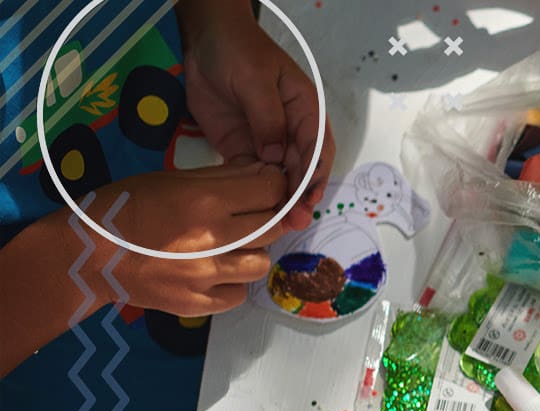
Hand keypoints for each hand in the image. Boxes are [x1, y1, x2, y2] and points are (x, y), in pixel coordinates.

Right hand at [87, 164, 293, 315]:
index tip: (265, 187)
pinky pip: (239, 294)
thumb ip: (221, 179)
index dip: (273, 185)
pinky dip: (232, 283)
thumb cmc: (123, 208)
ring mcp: (206, 276)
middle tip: (245, 216)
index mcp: (204, 200)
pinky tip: (212, 271)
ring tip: (227, 246)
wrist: (85, 255)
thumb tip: (263, 173)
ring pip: (262, 263)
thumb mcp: (169, 179)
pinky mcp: (198, 303)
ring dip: (251, 252)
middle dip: (265, 217)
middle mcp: (212, 238)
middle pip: (274, 227)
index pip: (271, 190)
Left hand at [179, 2, 334, 218]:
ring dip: (280, 200)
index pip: (318, 149)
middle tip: (293, 221)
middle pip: (302, 169)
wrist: (204, 40)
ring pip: (280, 177)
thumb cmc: (238, 52)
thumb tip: (276, 157)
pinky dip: (254, 193)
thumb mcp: (256, 81)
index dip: (315, 175)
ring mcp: (267, 141)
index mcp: (306, 111)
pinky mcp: (243, 148)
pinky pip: (252, 175)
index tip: (308, 197)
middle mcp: (292, 130)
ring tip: (276, 224)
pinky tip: (253, 210)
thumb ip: (268, 119)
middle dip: (299, 196)